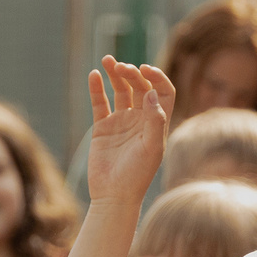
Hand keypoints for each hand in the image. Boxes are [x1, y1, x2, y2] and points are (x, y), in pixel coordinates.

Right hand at [84, 56, 175, 206]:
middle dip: (132, 74)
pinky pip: (100, 102)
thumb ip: (154, 119)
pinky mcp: (102, 127)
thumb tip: (151, 92)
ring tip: (107, 61)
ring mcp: (121, 122)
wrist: (113, 195)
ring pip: (120, 90)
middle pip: (140, 87)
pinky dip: (97, 88)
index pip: (162, 92)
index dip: (157, 78)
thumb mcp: (151, 148)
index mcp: (157, 122)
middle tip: (122, 68)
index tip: (146, 70)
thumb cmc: (137, 175)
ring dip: (115, 75)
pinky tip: (94, 75)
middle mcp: (140, 119)